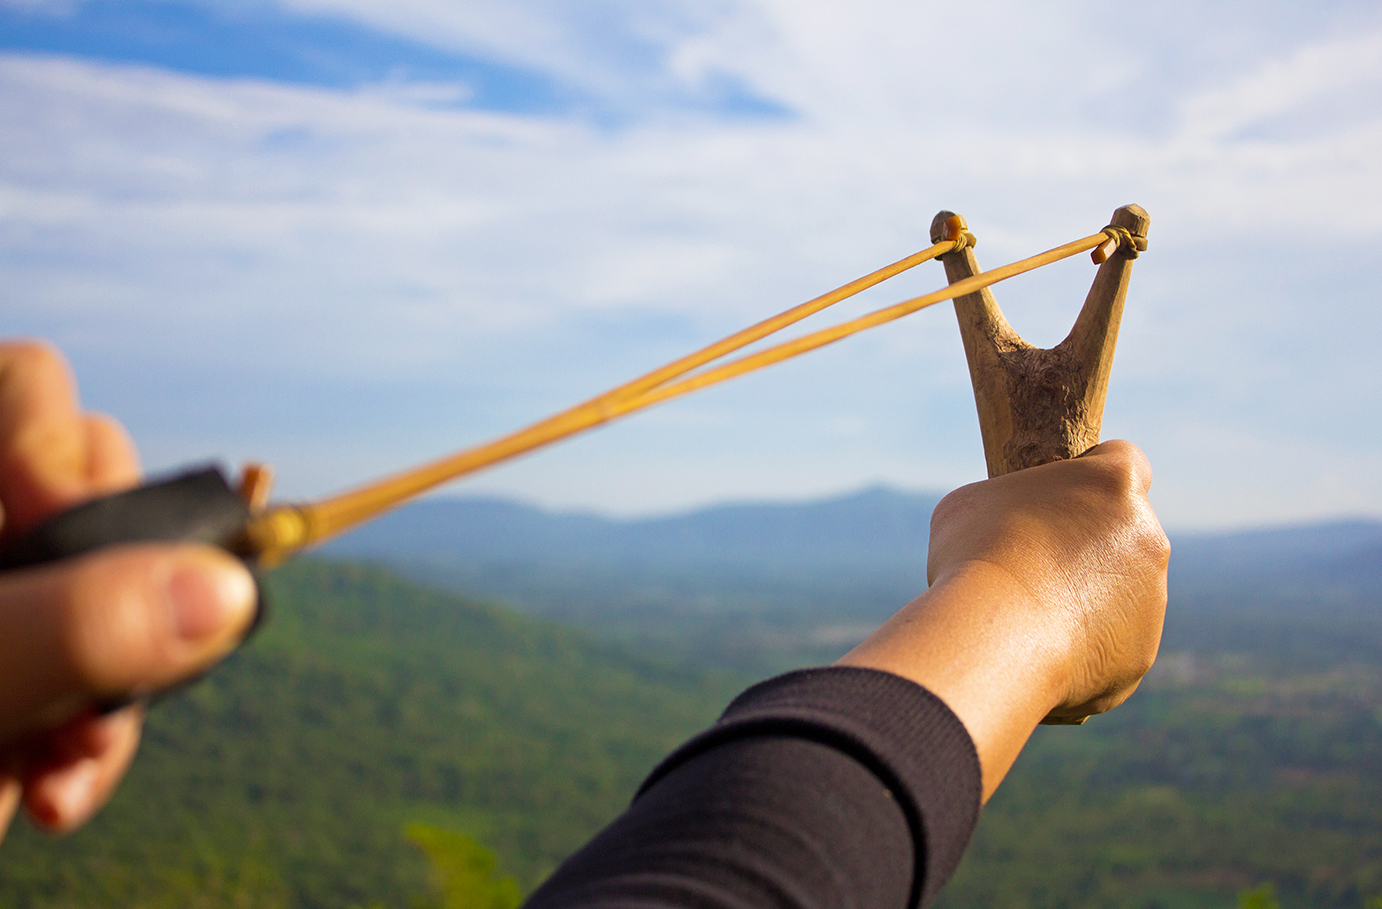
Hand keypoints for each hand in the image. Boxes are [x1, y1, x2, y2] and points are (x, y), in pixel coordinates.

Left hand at [0, 342, 255, 840]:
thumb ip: (56, 631)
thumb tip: (226, 590)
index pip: (24, 390)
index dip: (58, 453)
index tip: (61, 542)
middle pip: (94, 491)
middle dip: (116, 592)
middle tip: (87, 678)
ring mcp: (5, 595)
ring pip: (122, 593)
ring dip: (114, 687)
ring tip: (61, 775)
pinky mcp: (26, 670)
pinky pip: (106, 672)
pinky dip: (94, 737)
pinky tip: (51, 794)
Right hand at [838, 440, 1168, 797]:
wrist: (992, 637)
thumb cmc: (974, 555)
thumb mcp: (971, 503)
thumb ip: (1007, 503)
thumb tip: (1004, 523)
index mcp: (1114, 484)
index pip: (1124, 460)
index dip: (1091, 477)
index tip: (1060, 499)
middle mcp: (1148, 536)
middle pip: (1125, 531)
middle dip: (1090, 544)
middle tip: (1035, 564)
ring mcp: (1152, 598)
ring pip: (1123, 591)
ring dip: (1090, 597)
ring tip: (1029, 615)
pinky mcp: (1141, 652)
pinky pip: (1114, 644)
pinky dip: (1085, 646)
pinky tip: (1041, 650)